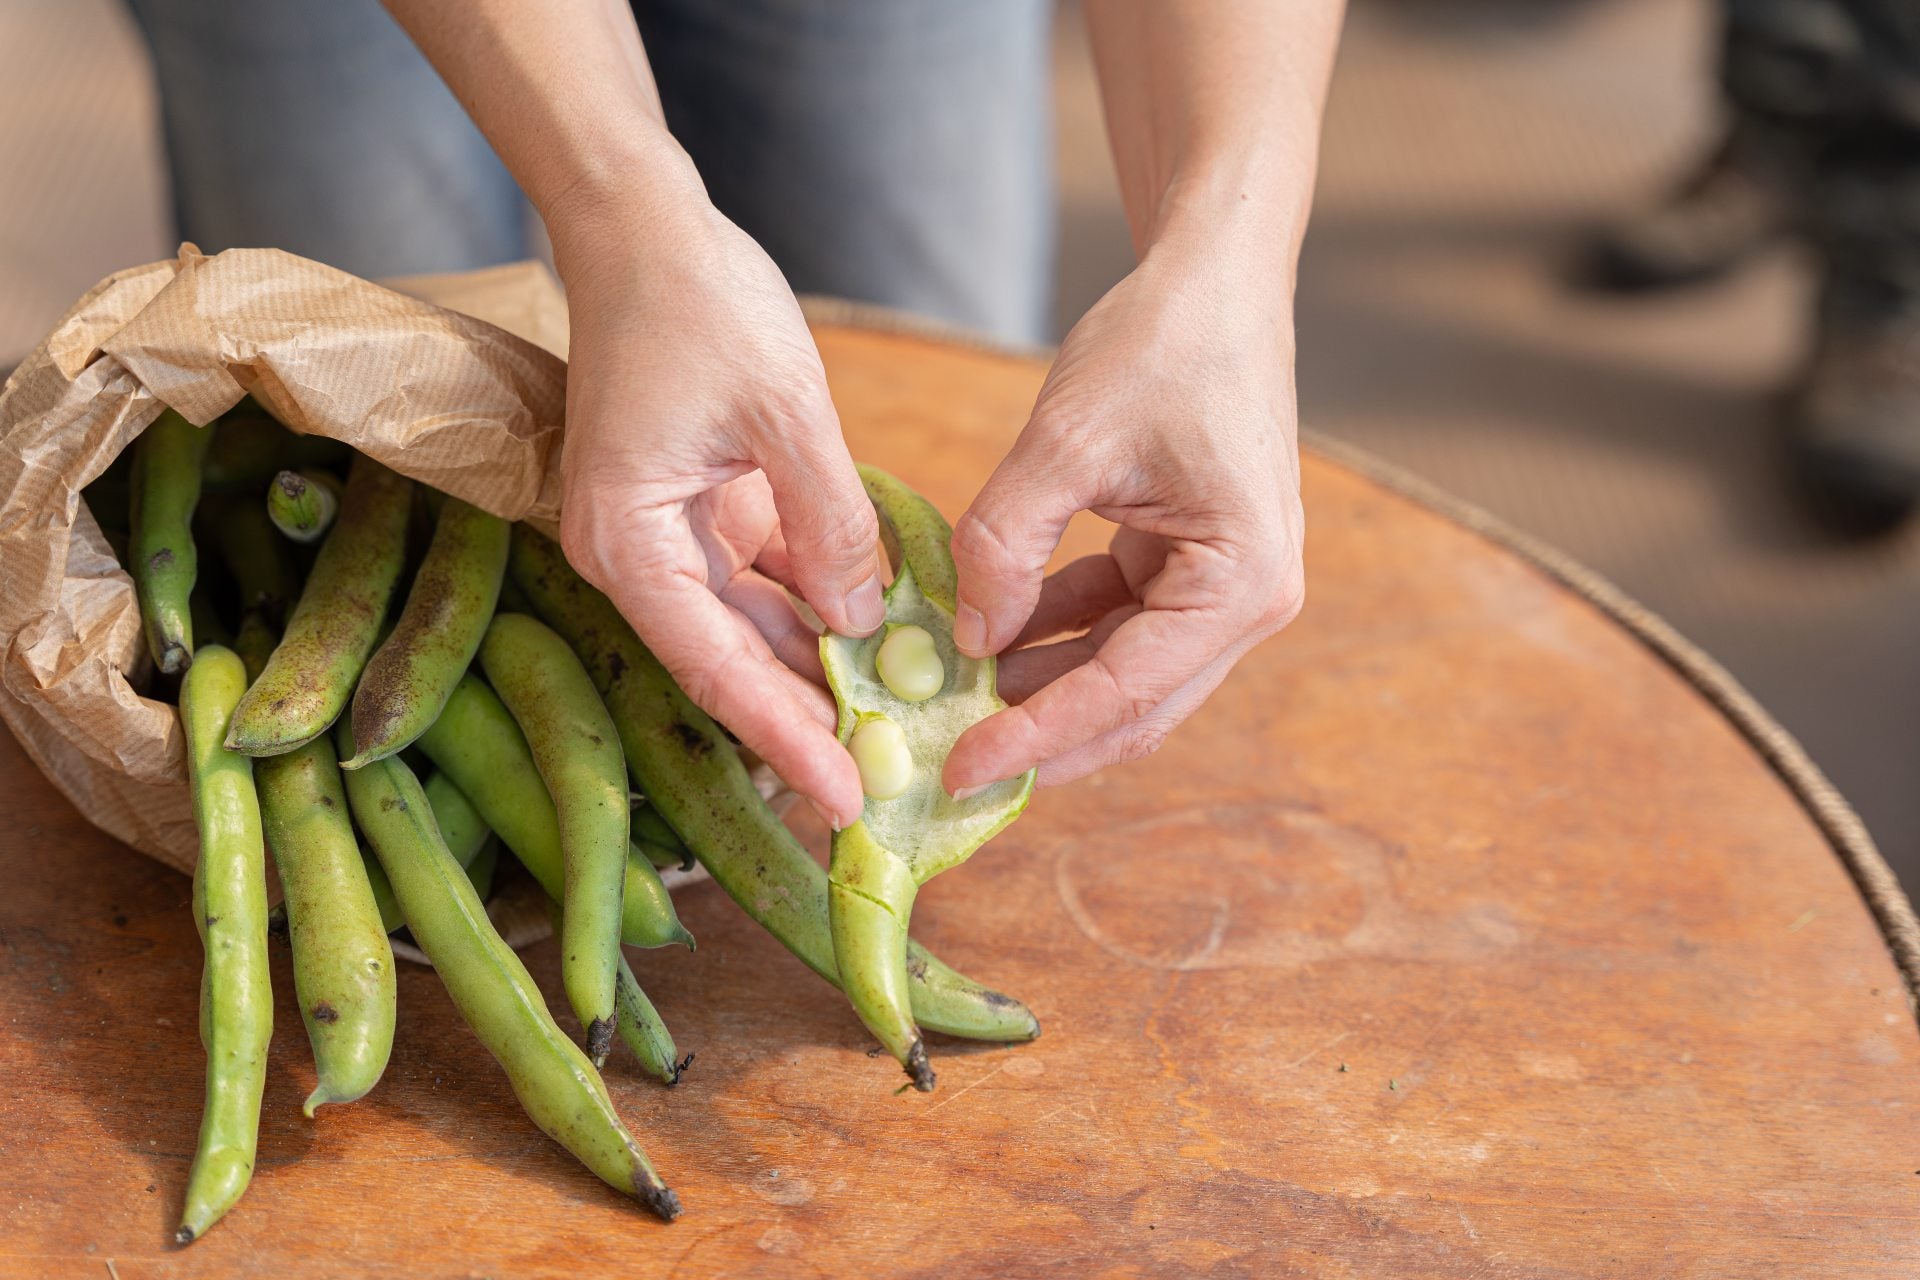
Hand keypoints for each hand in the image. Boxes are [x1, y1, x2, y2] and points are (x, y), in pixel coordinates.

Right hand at [548, 171, 881, 829]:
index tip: (842, 798)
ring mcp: (662, 537)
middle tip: (878, 789)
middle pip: (727, 666)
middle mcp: (634, 555)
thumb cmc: (698, 303)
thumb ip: (827, 521)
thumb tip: (861, 620)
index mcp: (630, 541)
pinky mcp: (695, 514)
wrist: (642, 228)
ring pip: (746, 633)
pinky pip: (758, 585)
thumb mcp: (784, 411)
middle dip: (802, 725)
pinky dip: (812, 615)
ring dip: (812, 677)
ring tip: (888, 733)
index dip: (784, 738)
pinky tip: (873, 649)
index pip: (716, 669)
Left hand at [942, 239, 1304, 794]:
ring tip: (953, 701)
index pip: (1124, 692)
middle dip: (1041, 738)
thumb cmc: (1159, 345)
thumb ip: (1006, 544)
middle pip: (1134, 707)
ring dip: (1042, 690)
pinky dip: (1054, 636)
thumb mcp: (1064, 441)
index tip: (957, 770)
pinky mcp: (1193, 566)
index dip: (1035, 738)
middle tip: (949, 764)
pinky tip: (986, 637)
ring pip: (1122, 675)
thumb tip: (966, 639)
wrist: (1217, 279)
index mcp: (1241, 582)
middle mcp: (1250, 603)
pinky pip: (1117, 625)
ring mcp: (1225, 588)